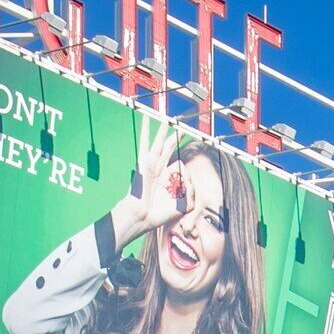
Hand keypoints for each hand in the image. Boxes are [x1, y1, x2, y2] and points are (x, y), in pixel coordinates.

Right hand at [109, 117, 190, 240]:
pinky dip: (145, 129)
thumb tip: (191, 179)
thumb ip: (191, 193)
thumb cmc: (160, 214)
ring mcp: (152, 164)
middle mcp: (159, 169)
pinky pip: (144, 142)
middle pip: (170, 148)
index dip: (187, 177)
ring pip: (160, 143)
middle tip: (183, 126)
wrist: (143, 217)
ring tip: (167, 117)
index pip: (181, 167)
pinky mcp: (144, 162)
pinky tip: (146, 117)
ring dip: (163, 129)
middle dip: (176, 137)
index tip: (186, 188)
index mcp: (167, 179)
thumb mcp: (183, 204)